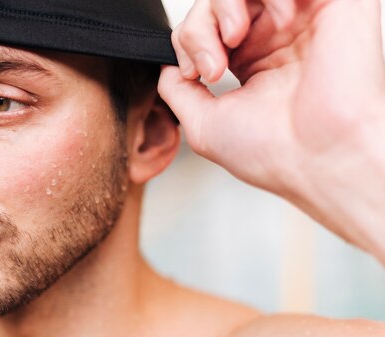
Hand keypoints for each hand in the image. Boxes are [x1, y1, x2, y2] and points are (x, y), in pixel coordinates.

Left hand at [158, 0, 384, 261]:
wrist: (321, 158)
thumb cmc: (272, 152)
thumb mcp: (203, 125)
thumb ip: (177, 91)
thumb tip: (167, 67)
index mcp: (250, 64)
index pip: (205, 27)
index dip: (188, 42)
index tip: (196, 74)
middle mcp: (274, 39)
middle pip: (217, 3)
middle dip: (199, 27)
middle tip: (212, 64)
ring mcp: (300, 20)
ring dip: (225, 5)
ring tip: (235, 37)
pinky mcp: (332, 5)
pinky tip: (277, 21)